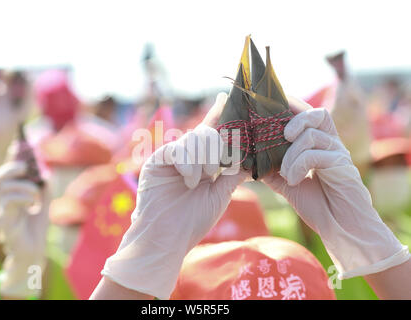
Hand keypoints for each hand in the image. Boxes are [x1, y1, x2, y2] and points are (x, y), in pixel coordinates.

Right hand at [0, 161, 48, 297]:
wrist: (34, 250)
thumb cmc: (36, 226)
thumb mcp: (44, 202)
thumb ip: (43, 186)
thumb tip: (45, 171)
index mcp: (13, 193)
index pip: (7, 171)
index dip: (12, 157)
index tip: (20, 146)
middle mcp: (4, 200)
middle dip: (12, 167)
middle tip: (26, 168)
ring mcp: (2, 210)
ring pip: (4, 188)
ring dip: (25, 186)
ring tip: (36, 195)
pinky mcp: (5, 222)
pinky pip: (7, 203)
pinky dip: (23, 198)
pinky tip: (33, 204)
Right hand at [100, 93, 248, 298]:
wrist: (169, 237)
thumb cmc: (193, 220)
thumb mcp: (220, 194)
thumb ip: (233, 174)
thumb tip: (251, 159)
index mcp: (202, 162)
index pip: (213, 133)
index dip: (220, 115)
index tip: (227, 97)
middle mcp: (187, 156)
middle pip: (207, 133)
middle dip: (216, 150)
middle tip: (213, 172)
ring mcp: (172, 157)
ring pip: (195, 139)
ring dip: (202, 161)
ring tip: (196, 183)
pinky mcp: (158, 160)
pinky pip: (178, 149)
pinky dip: (188, 165)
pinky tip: (188, 181)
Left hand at [262, 101, 409, 278]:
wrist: (340, 228)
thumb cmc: (318, 205)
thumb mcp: (288, 183)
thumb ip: (272, 170)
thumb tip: (250, 160)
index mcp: (321, 145)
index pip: (310, 114)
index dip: (293, 107)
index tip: (271, 110)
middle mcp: (332, 145)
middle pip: (316, 115)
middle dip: (294, 120)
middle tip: (280, 135)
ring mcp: (339, 154)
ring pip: (310, 136)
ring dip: (290, 155)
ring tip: (285, 174)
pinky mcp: (342, 166)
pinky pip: (314, 155)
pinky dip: (297, 167)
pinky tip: (293, 181)